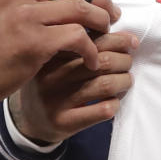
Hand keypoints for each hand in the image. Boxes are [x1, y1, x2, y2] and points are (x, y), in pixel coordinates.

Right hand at [0, 0, 118, 110]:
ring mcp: (25, 16)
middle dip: (101, 1)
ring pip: (80, 9)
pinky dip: (90, 48)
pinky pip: (77, 37)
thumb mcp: (0, 9)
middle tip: (113, 15)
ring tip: (106, 35)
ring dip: (100, 22)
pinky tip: (91, 59)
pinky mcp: (35, 42)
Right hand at [9, 30, 137, 143]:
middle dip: (124, 60)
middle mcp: (51, 75)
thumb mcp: (58, 60)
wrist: (30, 120)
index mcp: (50, 54)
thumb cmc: (53, 84)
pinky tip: (113, 101)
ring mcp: (57, 100)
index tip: (130, 42)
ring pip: (106, 84)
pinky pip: (103, 109)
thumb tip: (125, 38)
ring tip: (126, 80)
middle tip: (128, 62)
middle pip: (101, 61)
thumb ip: (82, 46)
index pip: (91, 40)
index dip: (118, 39)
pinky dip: (115, 103)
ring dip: (124, 80)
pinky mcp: (65, 121)